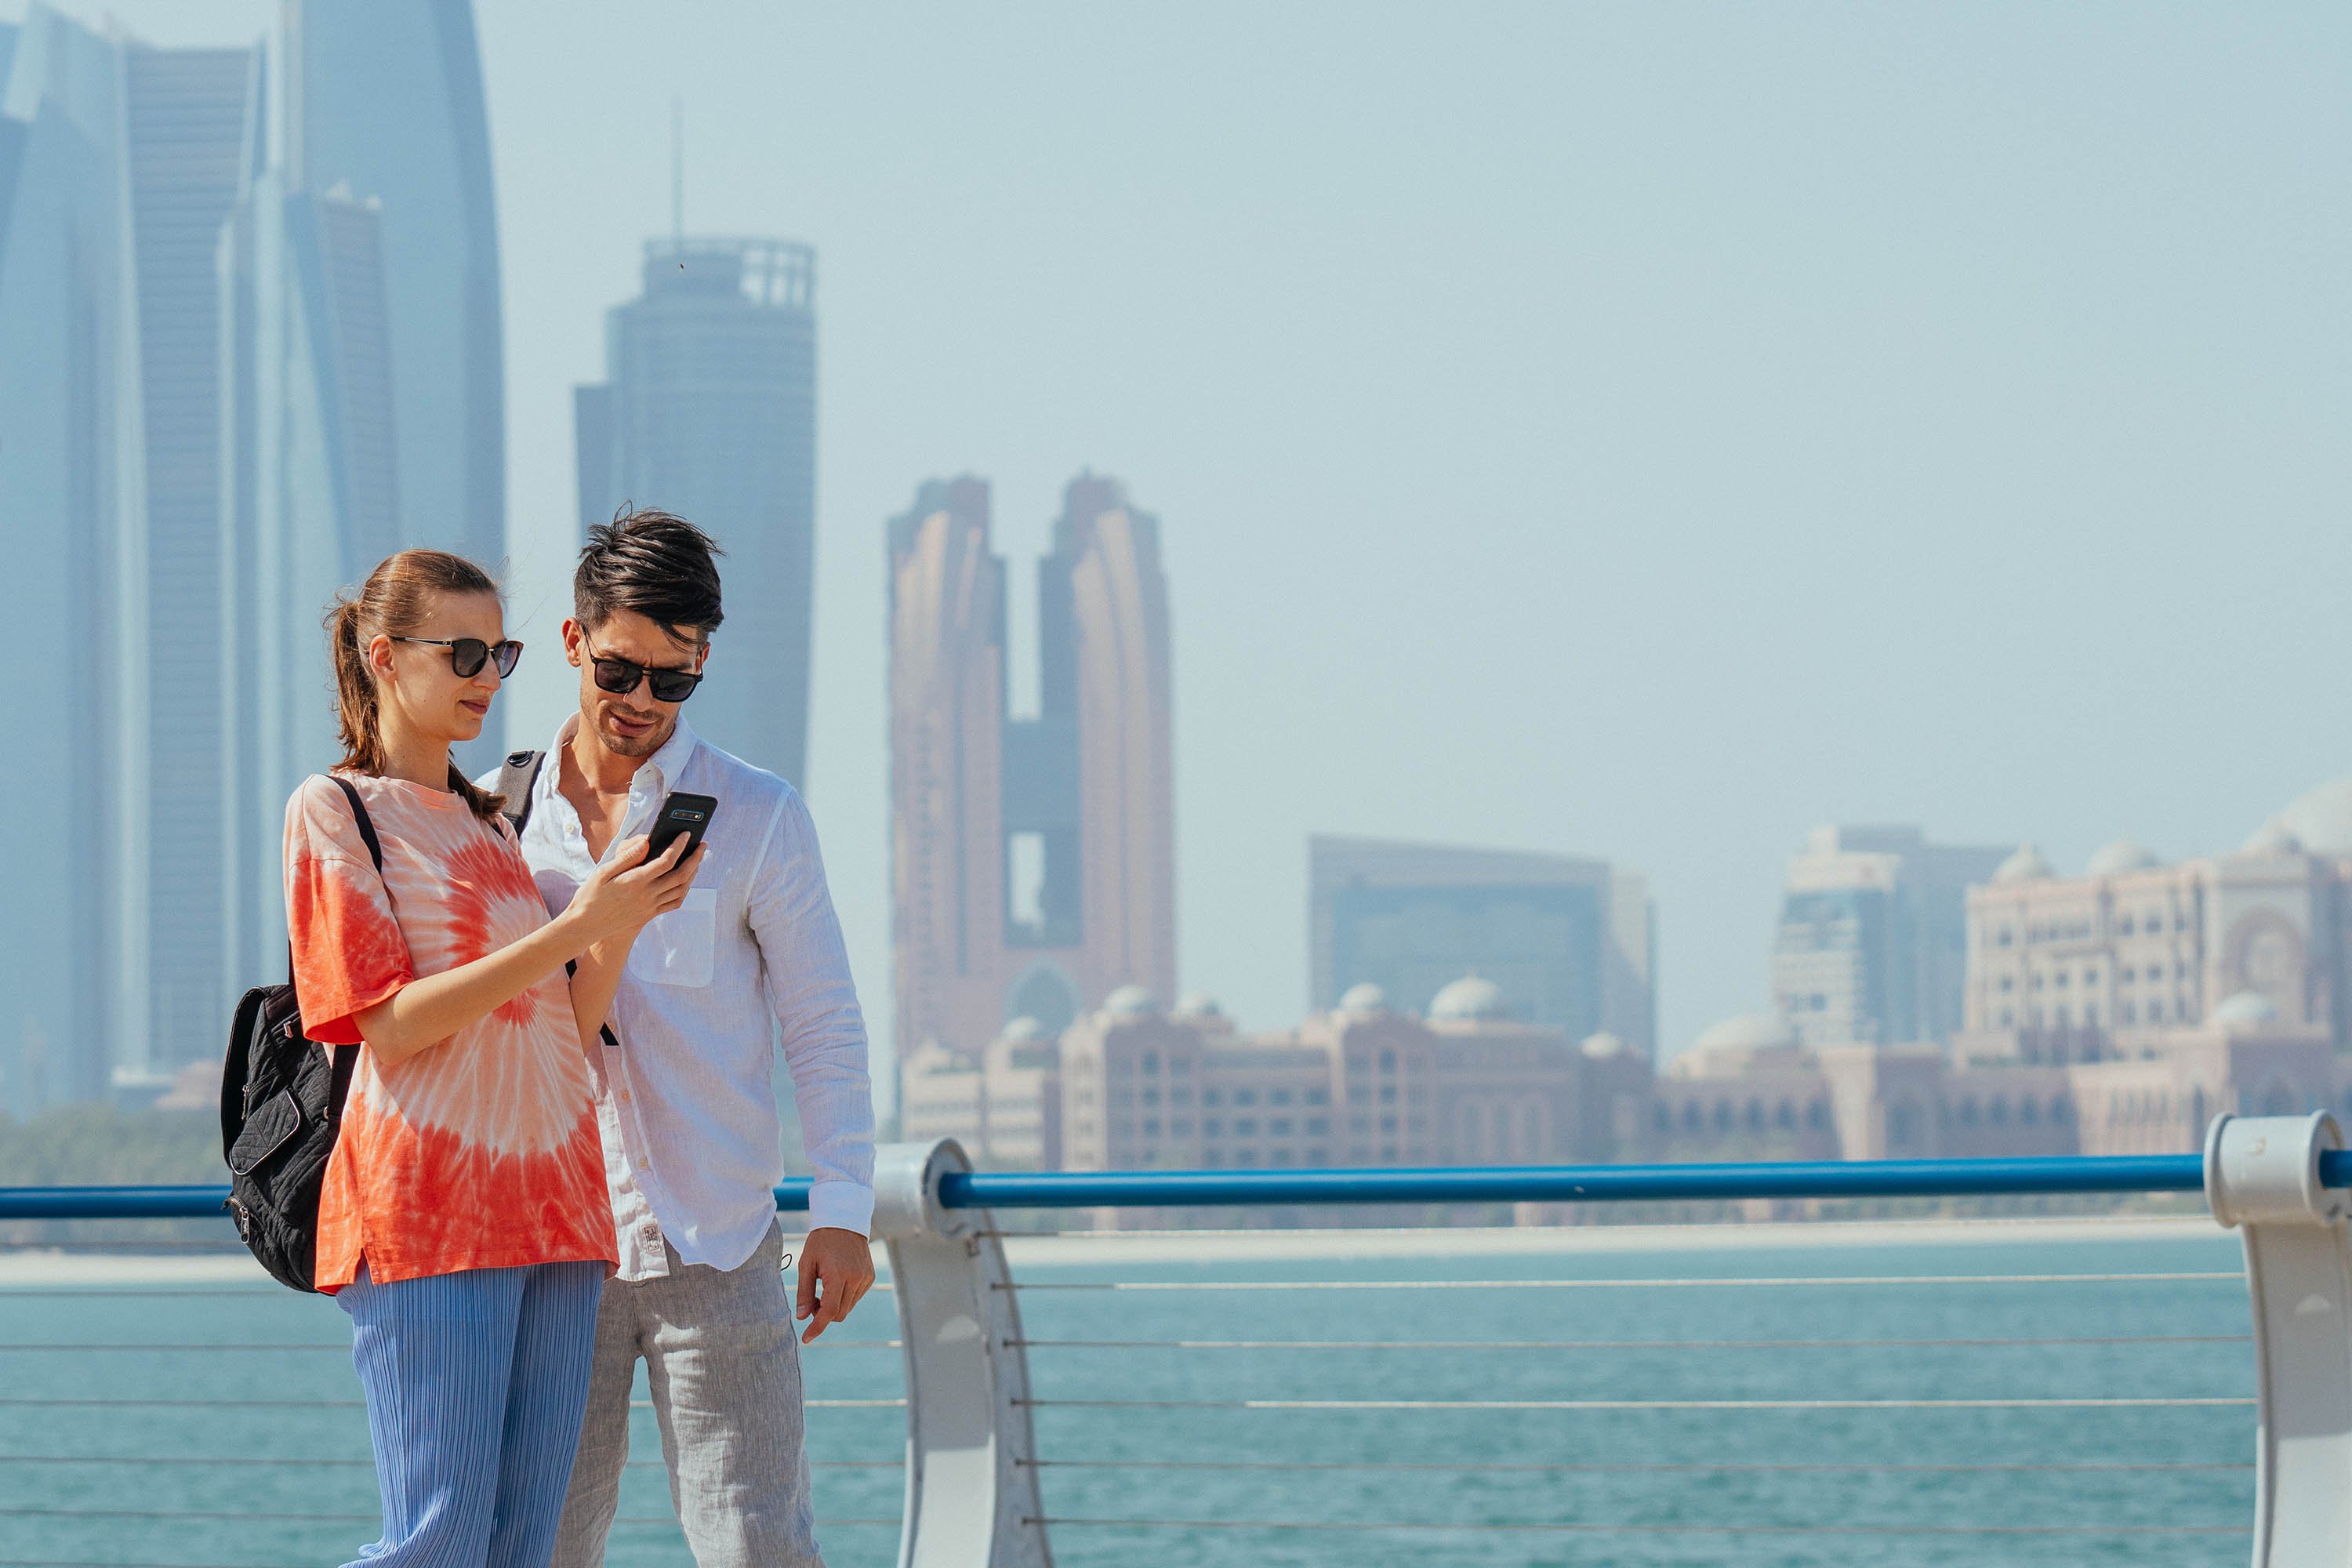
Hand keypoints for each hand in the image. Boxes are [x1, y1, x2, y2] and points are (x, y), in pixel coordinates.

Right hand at [566, 834, 704, 946]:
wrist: (586, 926)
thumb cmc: (591, 895)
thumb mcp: (603, 872)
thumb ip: (627, 856)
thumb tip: (646, 841)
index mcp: (635, 882)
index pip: (666, 861)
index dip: (679, 845)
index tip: (685, 833)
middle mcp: (647, 895)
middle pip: (681, 875)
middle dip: (695, 858)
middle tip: (702, 844)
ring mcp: (650, 907)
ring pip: (682, 889)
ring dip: (693, 873)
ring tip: (696, 859)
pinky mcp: (650, 914)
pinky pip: (675, 903)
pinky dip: (685, 890)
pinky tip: (685, 880)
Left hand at [796, 1226, 874, 1342]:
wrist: (843, 1221)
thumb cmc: (820, 1242)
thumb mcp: (806, 1264)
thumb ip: (804, 1292)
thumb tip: (802, 1318)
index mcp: (838, 1275)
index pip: (829, 1311)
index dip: (817, 1327)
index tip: (806, 1339)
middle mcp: (855, 1278)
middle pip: (839, 1313)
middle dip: (824, 1314)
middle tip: (812, 1302)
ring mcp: (865, 1278)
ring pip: (847, 1308)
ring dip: (834, 1306)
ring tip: (824, 1289)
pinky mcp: (869, 1277)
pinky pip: (855, 1298)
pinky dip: (844, 1298)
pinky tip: (837, 1282)